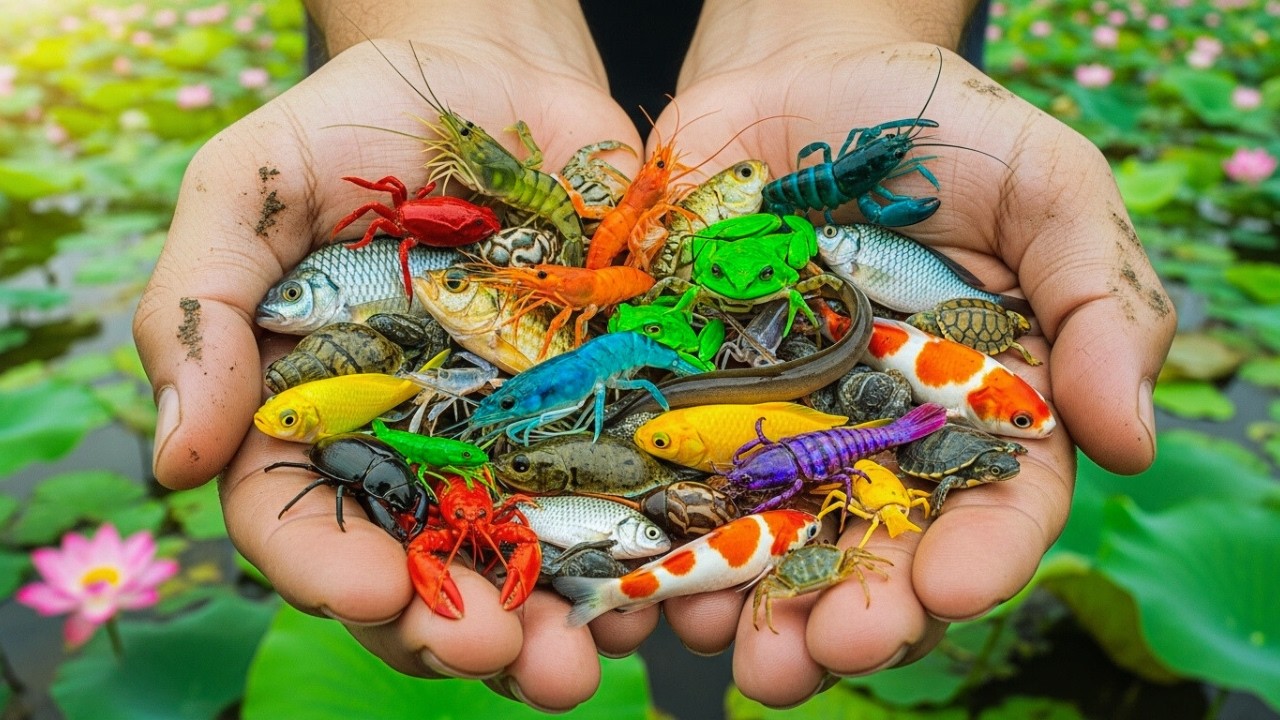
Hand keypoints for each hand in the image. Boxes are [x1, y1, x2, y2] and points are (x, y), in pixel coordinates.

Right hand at [132, 1, 644, 708]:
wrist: (497, 82)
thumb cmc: (360, 127)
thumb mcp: (255, 185)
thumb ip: (200, 306)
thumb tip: (173, 458)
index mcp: (312, 414)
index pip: (298, 520)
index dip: (327, 569)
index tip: (370, 592)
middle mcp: (411, 451)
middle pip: (417, 574)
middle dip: (452, 632)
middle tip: (502, 655)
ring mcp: (510, 442)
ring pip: (522, 567)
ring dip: (551, 632)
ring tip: (578, 663)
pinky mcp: (599, 416)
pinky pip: (621, 507)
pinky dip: (637, 560)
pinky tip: (655, 592)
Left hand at [636, 6, 1175, 705]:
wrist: (796, 80)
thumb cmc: (935, 128)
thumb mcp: (1044, 184)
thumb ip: (1096, 298)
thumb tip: (1130, 438)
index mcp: (978, 409)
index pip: (997, 507)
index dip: (979, 558)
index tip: (950, 588)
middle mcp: (877, 442)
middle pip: (876, 555)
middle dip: (855, 618)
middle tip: (824, 655)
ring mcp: (776, 428)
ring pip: (768, 545)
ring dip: (749, 608)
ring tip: (729, 649)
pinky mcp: (687, 400)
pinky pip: (668, 484)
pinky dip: (656, 539)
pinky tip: (647, 581)